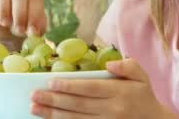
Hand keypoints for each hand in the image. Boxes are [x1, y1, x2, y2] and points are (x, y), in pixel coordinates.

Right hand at [0, 0, 47, 50]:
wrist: (7, 33)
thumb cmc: (25, 24)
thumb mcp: (34, 27)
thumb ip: (37, 27)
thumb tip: (33, 32)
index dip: (35, 13)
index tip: (32, 31)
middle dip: (20, 13)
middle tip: (19, 30)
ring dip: (4, 7)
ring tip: (5, 24)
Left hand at [30, 58, 178, 118]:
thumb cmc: (143, 95)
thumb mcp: (142, 76)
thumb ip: (128, 66)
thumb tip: (110, 64)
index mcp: (119, 92)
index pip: (90, 88)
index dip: (70, 86)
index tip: (51, 83)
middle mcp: (111, 110)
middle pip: (78, 105)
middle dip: (54, 101)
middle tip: (34, 95)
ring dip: (53, 115)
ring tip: (34, 109)